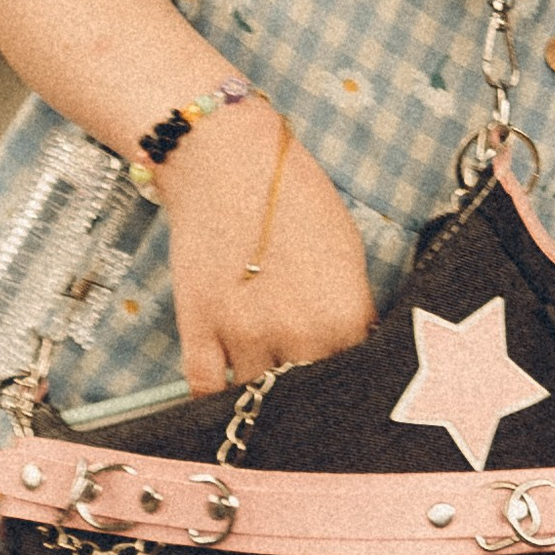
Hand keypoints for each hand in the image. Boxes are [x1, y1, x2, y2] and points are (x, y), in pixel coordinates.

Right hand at [158, 102, 375, 390]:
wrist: (228, 160)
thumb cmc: (294, 195)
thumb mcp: (347, 249)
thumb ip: (352, 307)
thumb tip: (356, 346)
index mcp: (342, 315)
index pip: (354, 377)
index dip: (349, 374)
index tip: (342, 371)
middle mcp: (295, 334)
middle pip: (305, 393)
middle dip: (307, 384)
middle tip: (302, 369)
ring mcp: (242, 336)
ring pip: (256, 395)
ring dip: (262, 387)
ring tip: (267, 368)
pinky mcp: (198, 328)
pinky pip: (206, 389)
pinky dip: (217, 392)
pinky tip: (229, 377)